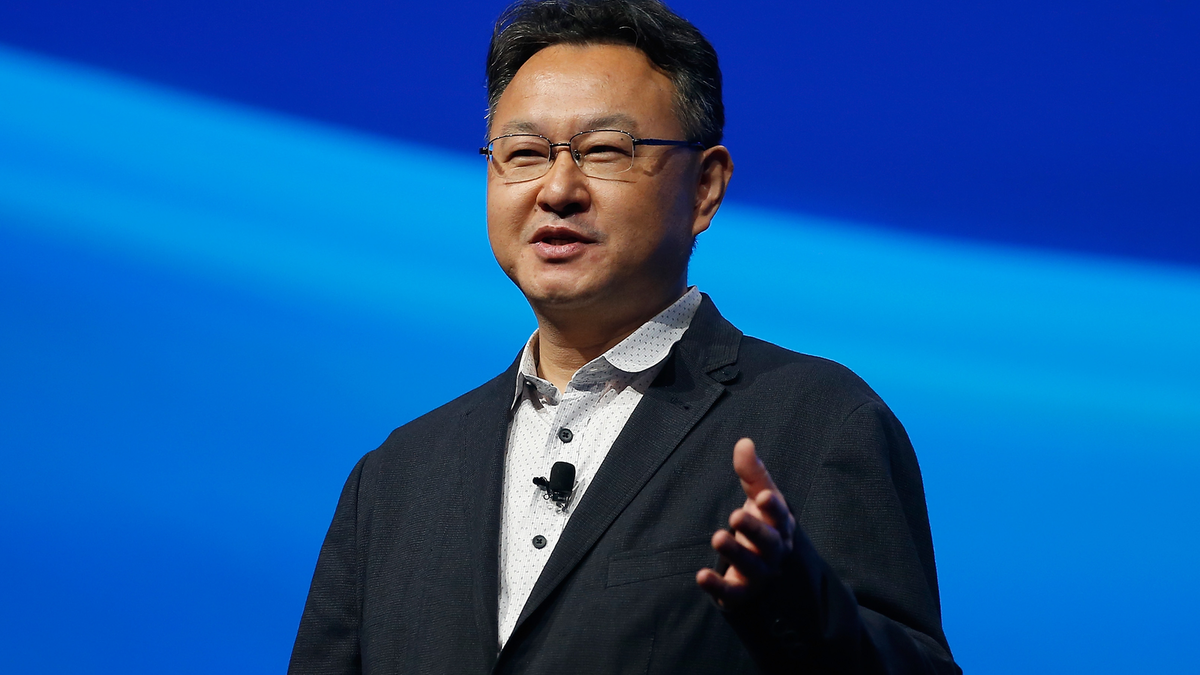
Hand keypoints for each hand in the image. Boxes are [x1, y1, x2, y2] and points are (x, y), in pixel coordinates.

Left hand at [696, 438, 796, 607]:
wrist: (762, 567)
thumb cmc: (762, 522)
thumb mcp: (758, 496)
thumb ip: (751, 472)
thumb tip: (744, 442)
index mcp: (780, 525)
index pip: (780, 515)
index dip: (773, 507)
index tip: (762, 496)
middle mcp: (774, 551)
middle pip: (769, 543)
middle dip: (754, 529)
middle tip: (735, 515)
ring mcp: (759, 574)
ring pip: (752, 566)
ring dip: (736, 553)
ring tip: (718, 537)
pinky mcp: (741, 592)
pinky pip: (732, 593)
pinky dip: (717, 586)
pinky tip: (701, 576)